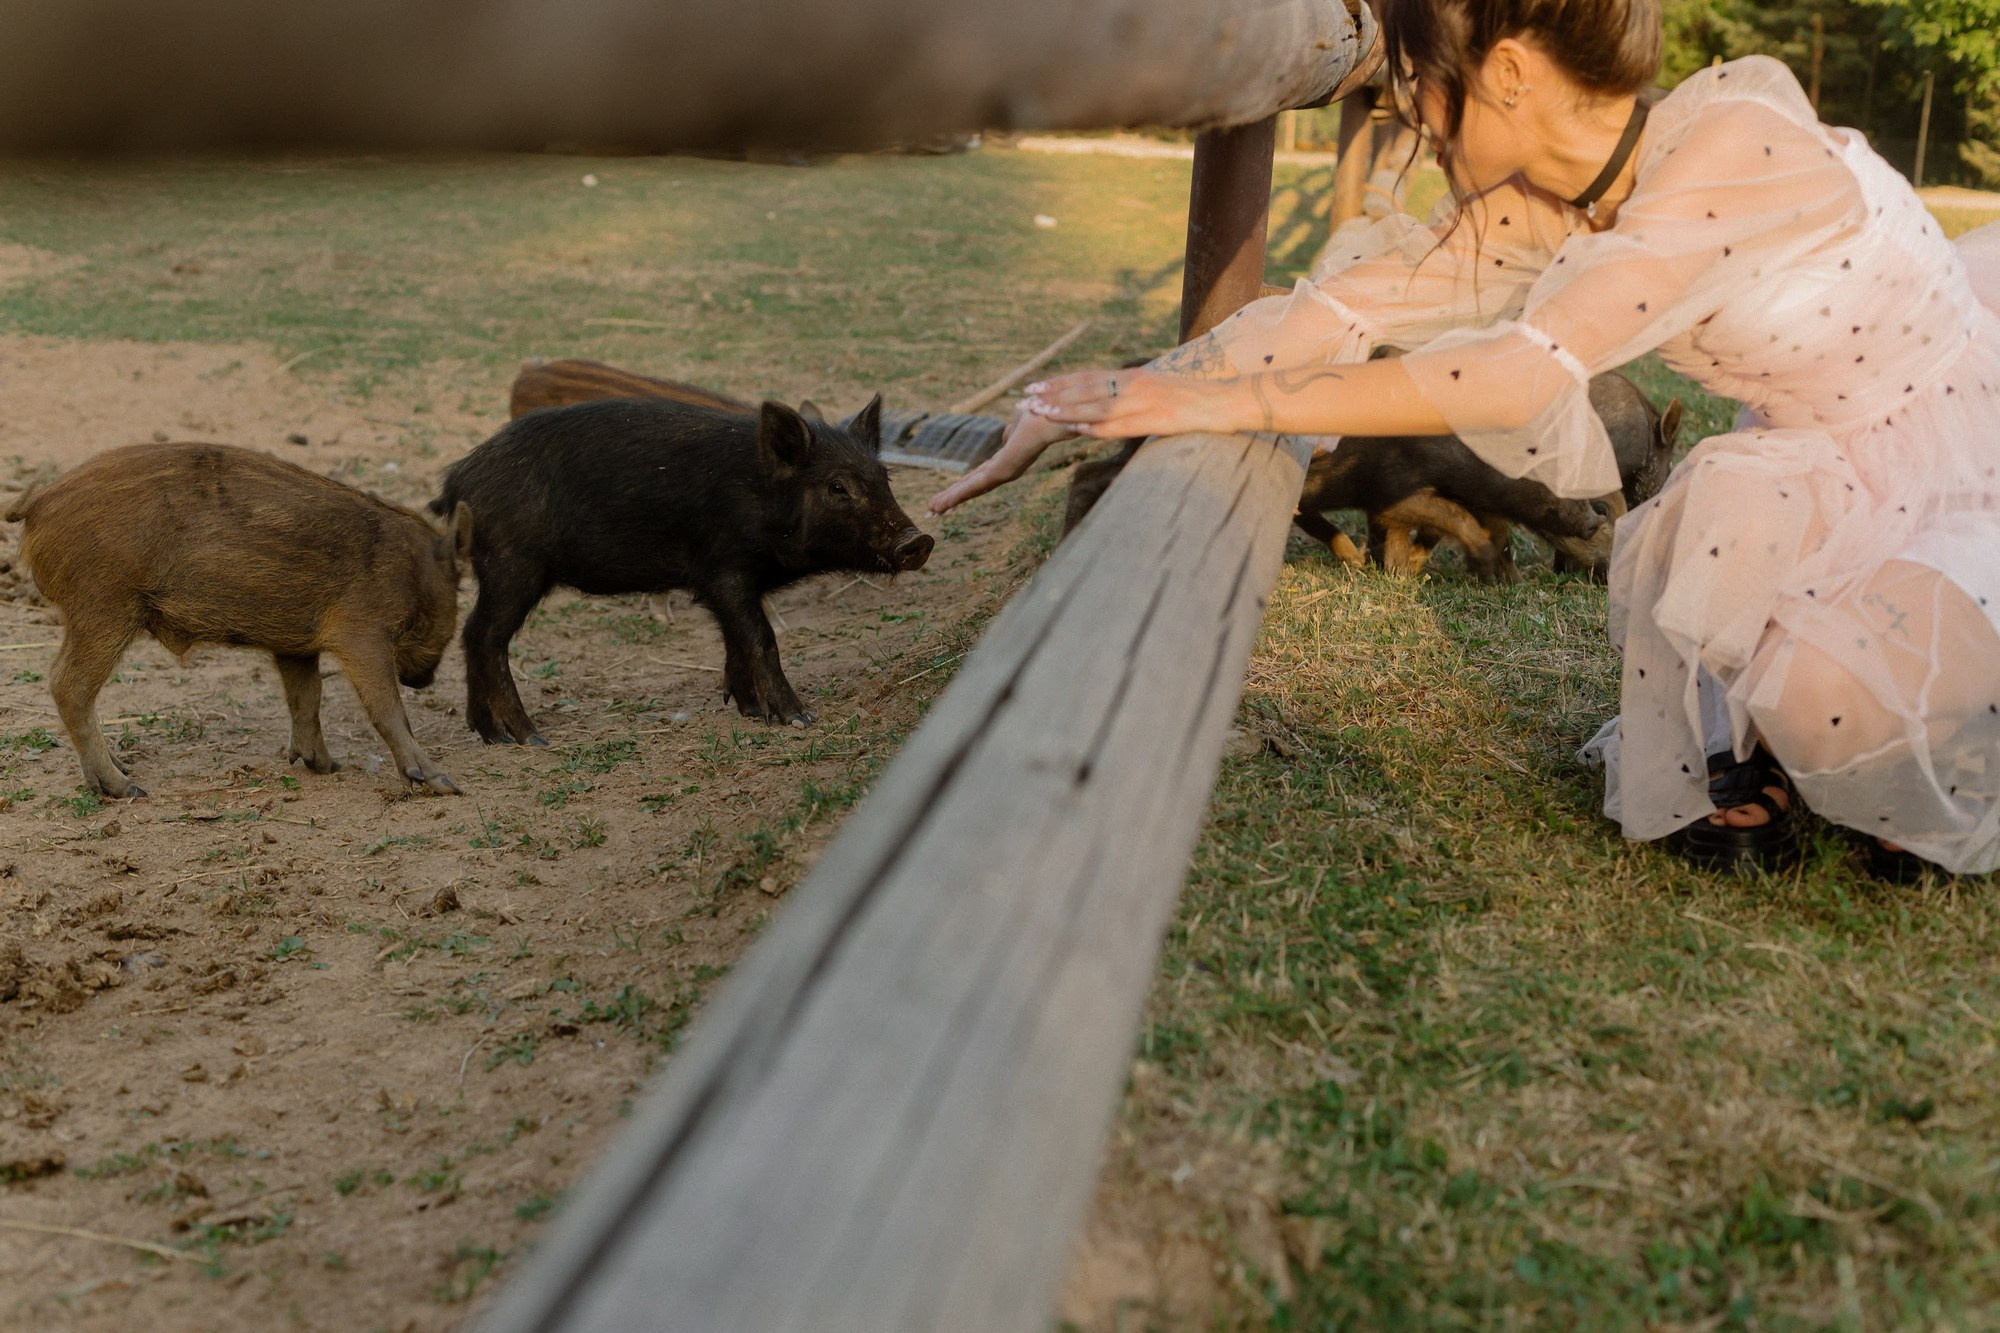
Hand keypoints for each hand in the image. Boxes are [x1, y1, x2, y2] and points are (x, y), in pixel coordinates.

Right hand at [926, 402, 1075, 514]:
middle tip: (931, 512)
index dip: (962, 486)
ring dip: (950, 499)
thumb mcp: (1019, 421)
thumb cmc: (1041, 413)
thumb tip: (1005, 436)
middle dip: (951, 499)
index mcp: (1007, 460)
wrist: (1053, 414)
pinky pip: (976, 485)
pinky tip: (942, 503)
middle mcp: (1006, 470)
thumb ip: (1010, 431)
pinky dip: (957, 494)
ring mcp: (1005, 472)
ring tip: (931, 510)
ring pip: (971, 489)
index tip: (948, 497)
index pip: (980, 476)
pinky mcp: (1003, 472)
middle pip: (972, 487)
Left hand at [1020, 367, 1251, 439]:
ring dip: (1065, 408)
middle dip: (1053, 394)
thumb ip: (1134, 396)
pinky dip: (1094, 425)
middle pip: (1085, 389)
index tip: (1035, 387)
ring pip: (1095, 405)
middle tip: (1025, 398)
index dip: (1059, 383)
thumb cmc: (1194, 401)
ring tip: (1039, 412)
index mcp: (1132, 377)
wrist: (1224, 402)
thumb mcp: (1158, 391)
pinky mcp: (1153, 419)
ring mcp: (1142, 402)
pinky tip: (1073, 428)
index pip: (1087, 378)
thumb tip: (1116, 401)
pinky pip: (1117, 424)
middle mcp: (1132, 385)